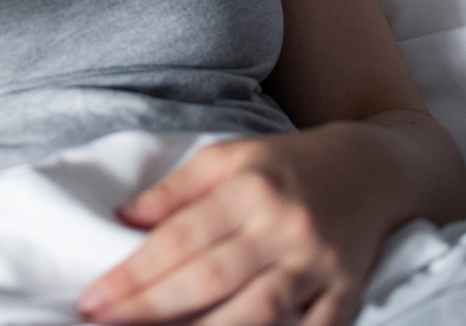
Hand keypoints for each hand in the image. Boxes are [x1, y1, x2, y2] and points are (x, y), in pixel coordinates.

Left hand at [77, 126, 400, 325]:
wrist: (372, 169)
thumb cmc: (287, 164)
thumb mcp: (228, 157)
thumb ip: (175, 190)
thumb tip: (123, 218)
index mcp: (248, 190)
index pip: (178, 239)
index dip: (132, 274)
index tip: (93, 299)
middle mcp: (283, 228)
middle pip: (208, 278)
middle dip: (151, 308)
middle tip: (104, 325)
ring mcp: (318, 265)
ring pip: (256, 312)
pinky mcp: (347, 292)